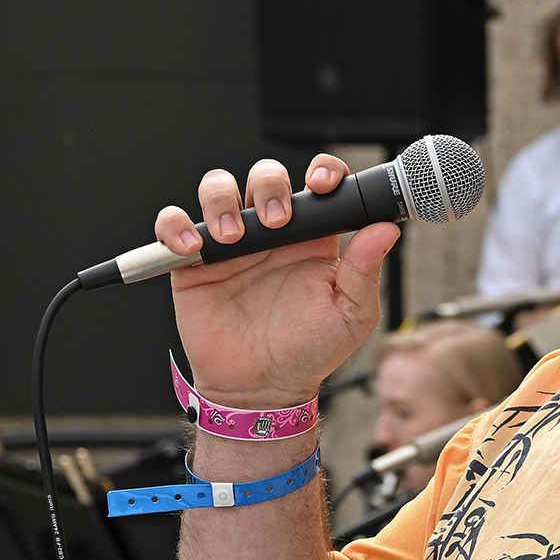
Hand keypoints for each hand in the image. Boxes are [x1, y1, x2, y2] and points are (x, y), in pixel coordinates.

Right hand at [152, 155, 396, 409]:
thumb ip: (365, 270)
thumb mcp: (352, 314)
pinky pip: (173, 224)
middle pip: (265, 176)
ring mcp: (231, 243)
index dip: (322, 171)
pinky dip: (175, 225)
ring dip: (222, 200)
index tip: (321, 182)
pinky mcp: (194, 260)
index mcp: (313, 238)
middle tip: (276, 220)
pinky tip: (191, 247)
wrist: (263, 387)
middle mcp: (272, 233)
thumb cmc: (310, 351)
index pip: (318, 186)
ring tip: (232, 236)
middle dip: (269, 184)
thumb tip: (386, 229)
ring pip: (218, 188)